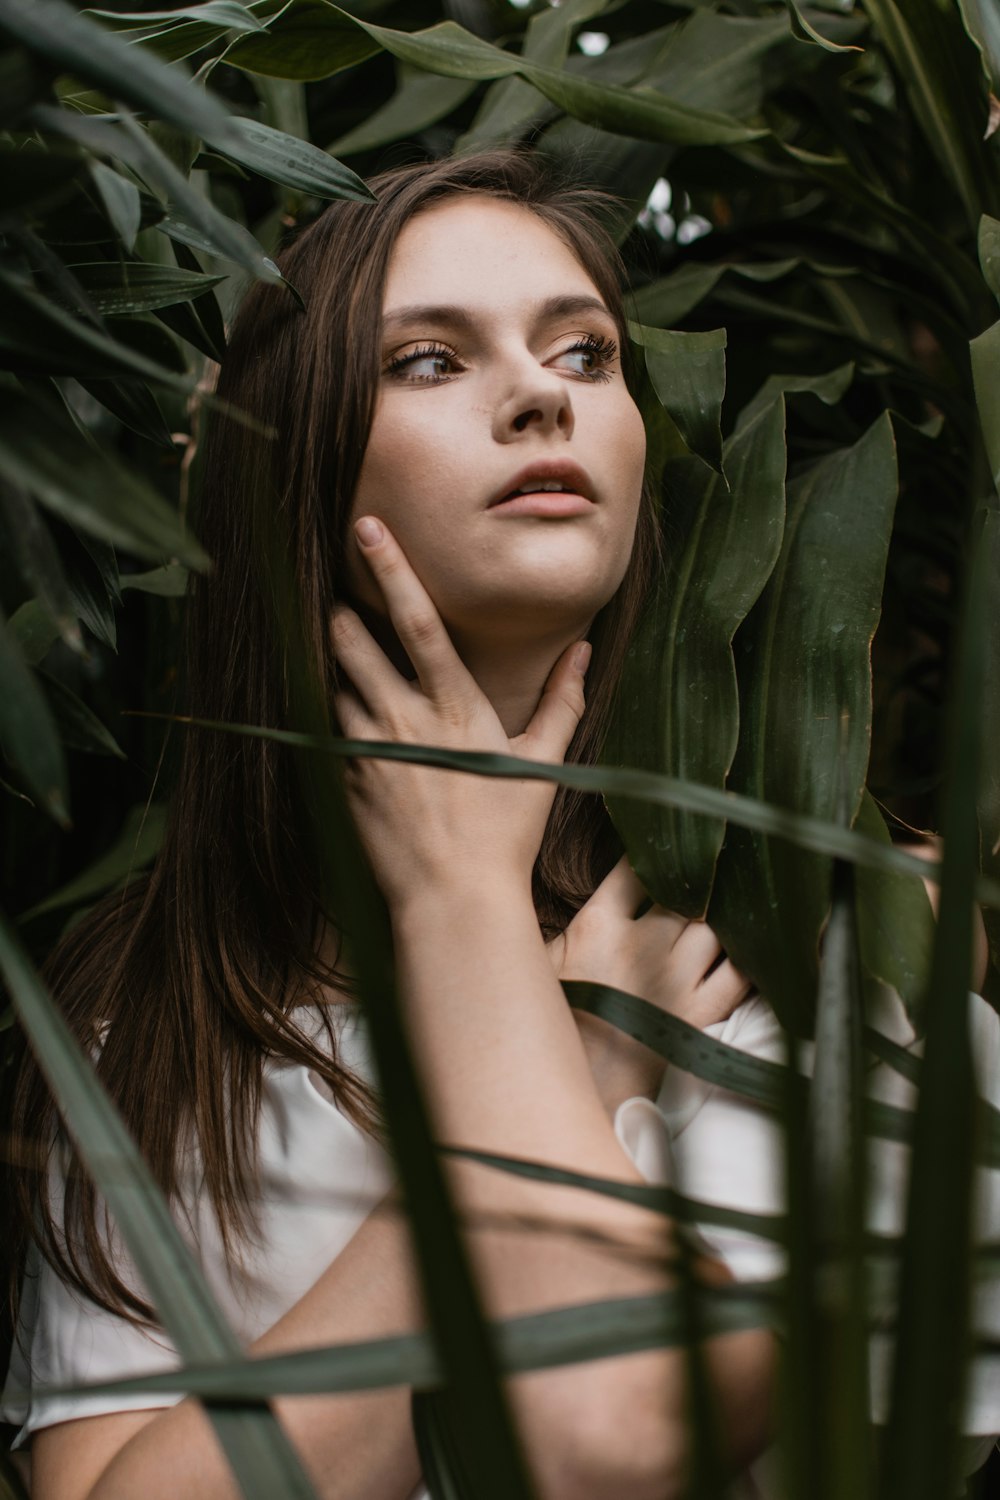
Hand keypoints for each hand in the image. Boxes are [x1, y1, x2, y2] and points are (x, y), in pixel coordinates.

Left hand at [332, 516, 589, 910]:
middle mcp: (403, 720)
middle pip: (354, 644)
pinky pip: (325, 731)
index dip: (393, 570)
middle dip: (340, 612)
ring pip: (332, 683)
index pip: (419, 622)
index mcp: (454, 707)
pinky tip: (329, 707)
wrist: (453, 899)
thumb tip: (584, 651)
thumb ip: (562, 702)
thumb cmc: (505, 834)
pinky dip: (325, 711)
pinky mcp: (343, 782)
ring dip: (330, 661)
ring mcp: (366, 751)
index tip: (369, 529)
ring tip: (331, 645)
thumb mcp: (542, 764)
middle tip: (334, 592)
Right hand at [550, 857, 752, 1105]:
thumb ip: (563, 923)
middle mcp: (641, 946)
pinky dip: (747, 959)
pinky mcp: (699, 1015)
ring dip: (723, 917)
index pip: (635, 868)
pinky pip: (739, 975)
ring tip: (733, 904)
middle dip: (700, 881)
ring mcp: (675, 980)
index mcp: (597, 926)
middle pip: (686, 894)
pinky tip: (751, 948)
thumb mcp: (540, 963)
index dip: (653, 850)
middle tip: (715, 866)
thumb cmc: (553, 1025)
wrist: (578, 1091)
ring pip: (715, 928)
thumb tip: (553, 886)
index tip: (667, 839)